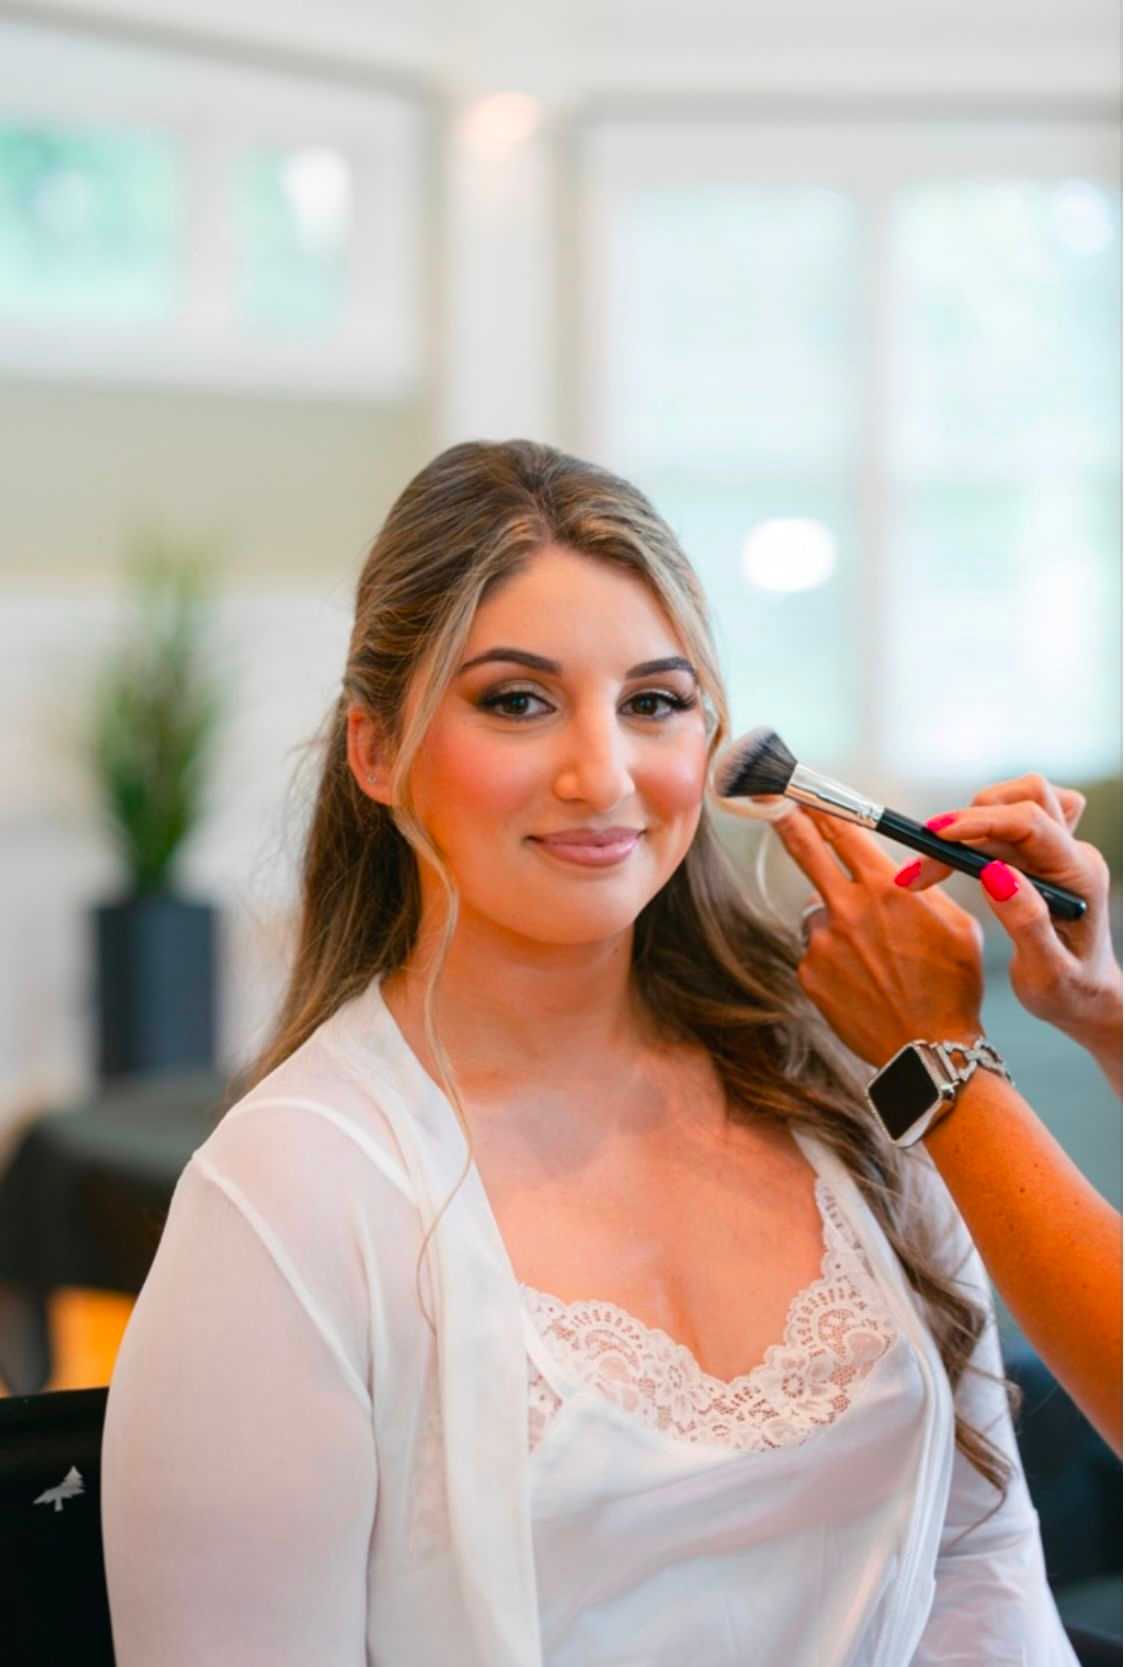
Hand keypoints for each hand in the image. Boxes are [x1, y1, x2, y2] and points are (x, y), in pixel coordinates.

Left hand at [772, 806, 985, 1067]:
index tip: (802, 790)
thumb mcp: (958, 925)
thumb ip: (923, 889)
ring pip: (819, 913)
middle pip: (805, 851)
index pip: (844, 831)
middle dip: (787, 821)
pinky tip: (863, 981)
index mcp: (887, 888)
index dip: (821, 806)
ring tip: (873, 959)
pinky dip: (834, 959)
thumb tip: (899, 869)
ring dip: (837, 923)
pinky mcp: (809, 973)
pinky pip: (816, 952)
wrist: (929, 1050)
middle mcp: (848, 909)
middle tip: (769, 801)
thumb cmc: (953, 987)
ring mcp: (823, 942)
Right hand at [895, 774, 1121, 1069]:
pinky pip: (1011, 818)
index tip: (935, 836)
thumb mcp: (1047, 973)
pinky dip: (979, 828)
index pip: (1030, 822)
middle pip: (1021, 800)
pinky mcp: (1042, 855)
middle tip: (924, 864)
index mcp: (1079, 875)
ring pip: (1014, 802)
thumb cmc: (1070, 993)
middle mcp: (1072, 854)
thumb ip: (1025, 922)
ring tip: (935, 865)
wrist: (1088, 999)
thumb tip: (994, 873)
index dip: (979, 822)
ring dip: (971, 822)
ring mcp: (1059, 851)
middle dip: (967, 821)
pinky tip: (959, 858)